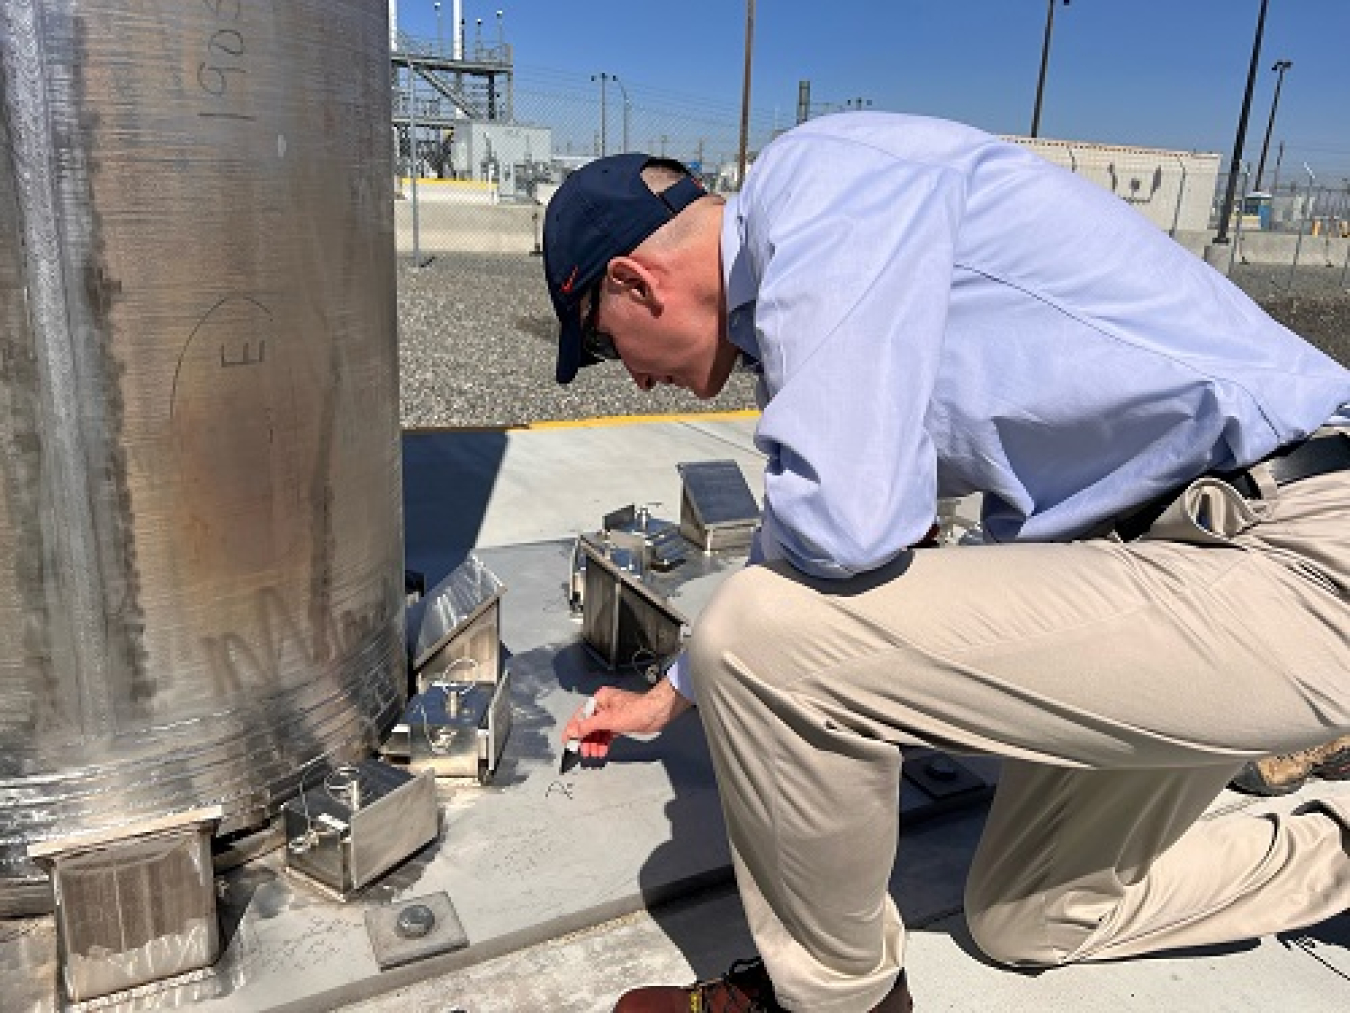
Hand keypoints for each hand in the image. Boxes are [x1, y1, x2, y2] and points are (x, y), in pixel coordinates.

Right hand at [560, 677, 692, 764]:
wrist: (658, 713)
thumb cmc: (635, 711)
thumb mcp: (608, 720)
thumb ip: (588, 726)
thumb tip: (572, 731)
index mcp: (600, 699)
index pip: (581, 715)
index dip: (573, 729)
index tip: (567, 741)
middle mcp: (605, 705)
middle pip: (589, 725)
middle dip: (585, 740)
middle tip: (582, 752)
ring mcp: (613, 715)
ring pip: (598, 731)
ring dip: (594, 743)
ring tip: (592, 754)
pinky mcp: (620, 723)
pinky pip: (607, 734)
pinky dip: (604, 743)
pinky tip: (601, 751)